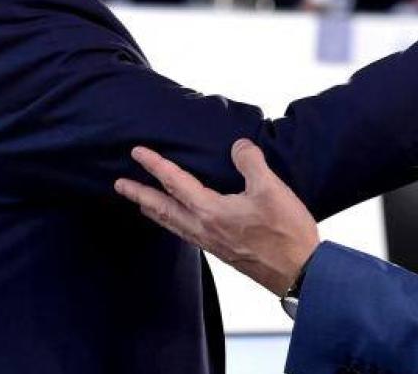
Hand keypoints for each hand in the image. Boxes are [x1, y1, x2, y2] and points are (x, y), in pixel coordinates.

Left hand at [116, 141, 319, 297]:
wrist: (298, 272)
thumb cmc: (285, 232)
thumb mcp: (271, 188)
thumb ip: (251, 162)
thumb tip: (238, 146)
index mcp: (211, 211)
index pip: (175, 182)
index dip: (155, 165)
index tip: (137, 152)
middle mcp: (204, 229)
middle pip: (163, 209)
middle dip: (139, 194)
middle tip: (119, 185)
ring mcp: (211, 243)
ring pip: (172, 224)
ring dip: (153, 211)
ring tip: (141, 203)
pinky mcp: (222, 251)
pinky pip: (186, 233)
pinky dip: (173, 223)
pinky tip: (179, 222)